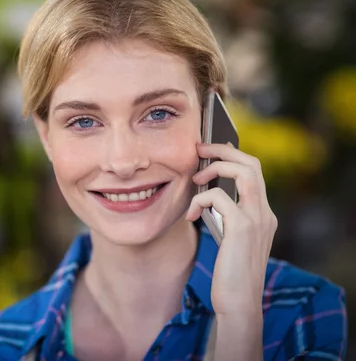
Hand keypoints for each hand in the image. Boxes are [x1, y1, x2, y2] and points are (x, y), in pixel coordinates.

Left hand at [186, 143, 277, 315]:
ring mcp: (256, 219)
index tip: (210, 154)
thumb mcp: (231, 241)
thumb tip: (207, 199)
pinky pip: (218, 197)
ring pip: (243, 172)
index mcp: (263, 215)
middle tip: (198, 149)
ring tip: (195, 179)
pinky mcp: (242, 228)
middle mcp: (264, 213)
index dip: (233, 157)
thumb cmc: (230, 275)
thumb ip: (227, 219)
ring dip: (215, 168)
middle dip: (223, 151)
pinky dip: (200, 200)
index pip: (254, 172)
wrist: (239, 303)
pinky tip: (190, 216)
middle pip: (252, 164)